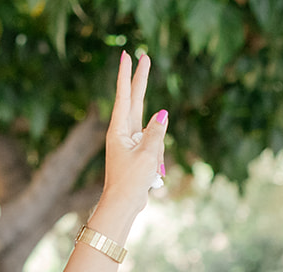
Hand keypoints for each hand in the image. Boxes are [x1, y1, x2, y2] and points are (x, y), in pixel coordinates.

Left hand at [101, 52, 167, 216]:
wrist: (123, 204)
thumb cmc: (131, 180)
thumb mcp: (147, 155)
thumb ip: (156, 132)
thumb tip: (163, 113)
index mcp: (119, 129)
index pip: (125, 95)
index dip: (128, 75)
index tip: (128, 55)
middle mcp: (123, 131)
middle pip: (135, 100)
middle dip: (140, 81)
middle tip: (144, 57)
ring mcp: (130, 141)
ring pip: (152, 134)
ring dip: (157, 152)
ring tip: (148, 173)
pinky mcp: (137, 152)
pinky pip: (154, 148)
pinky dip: (157, 160)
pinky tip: (152, 177)